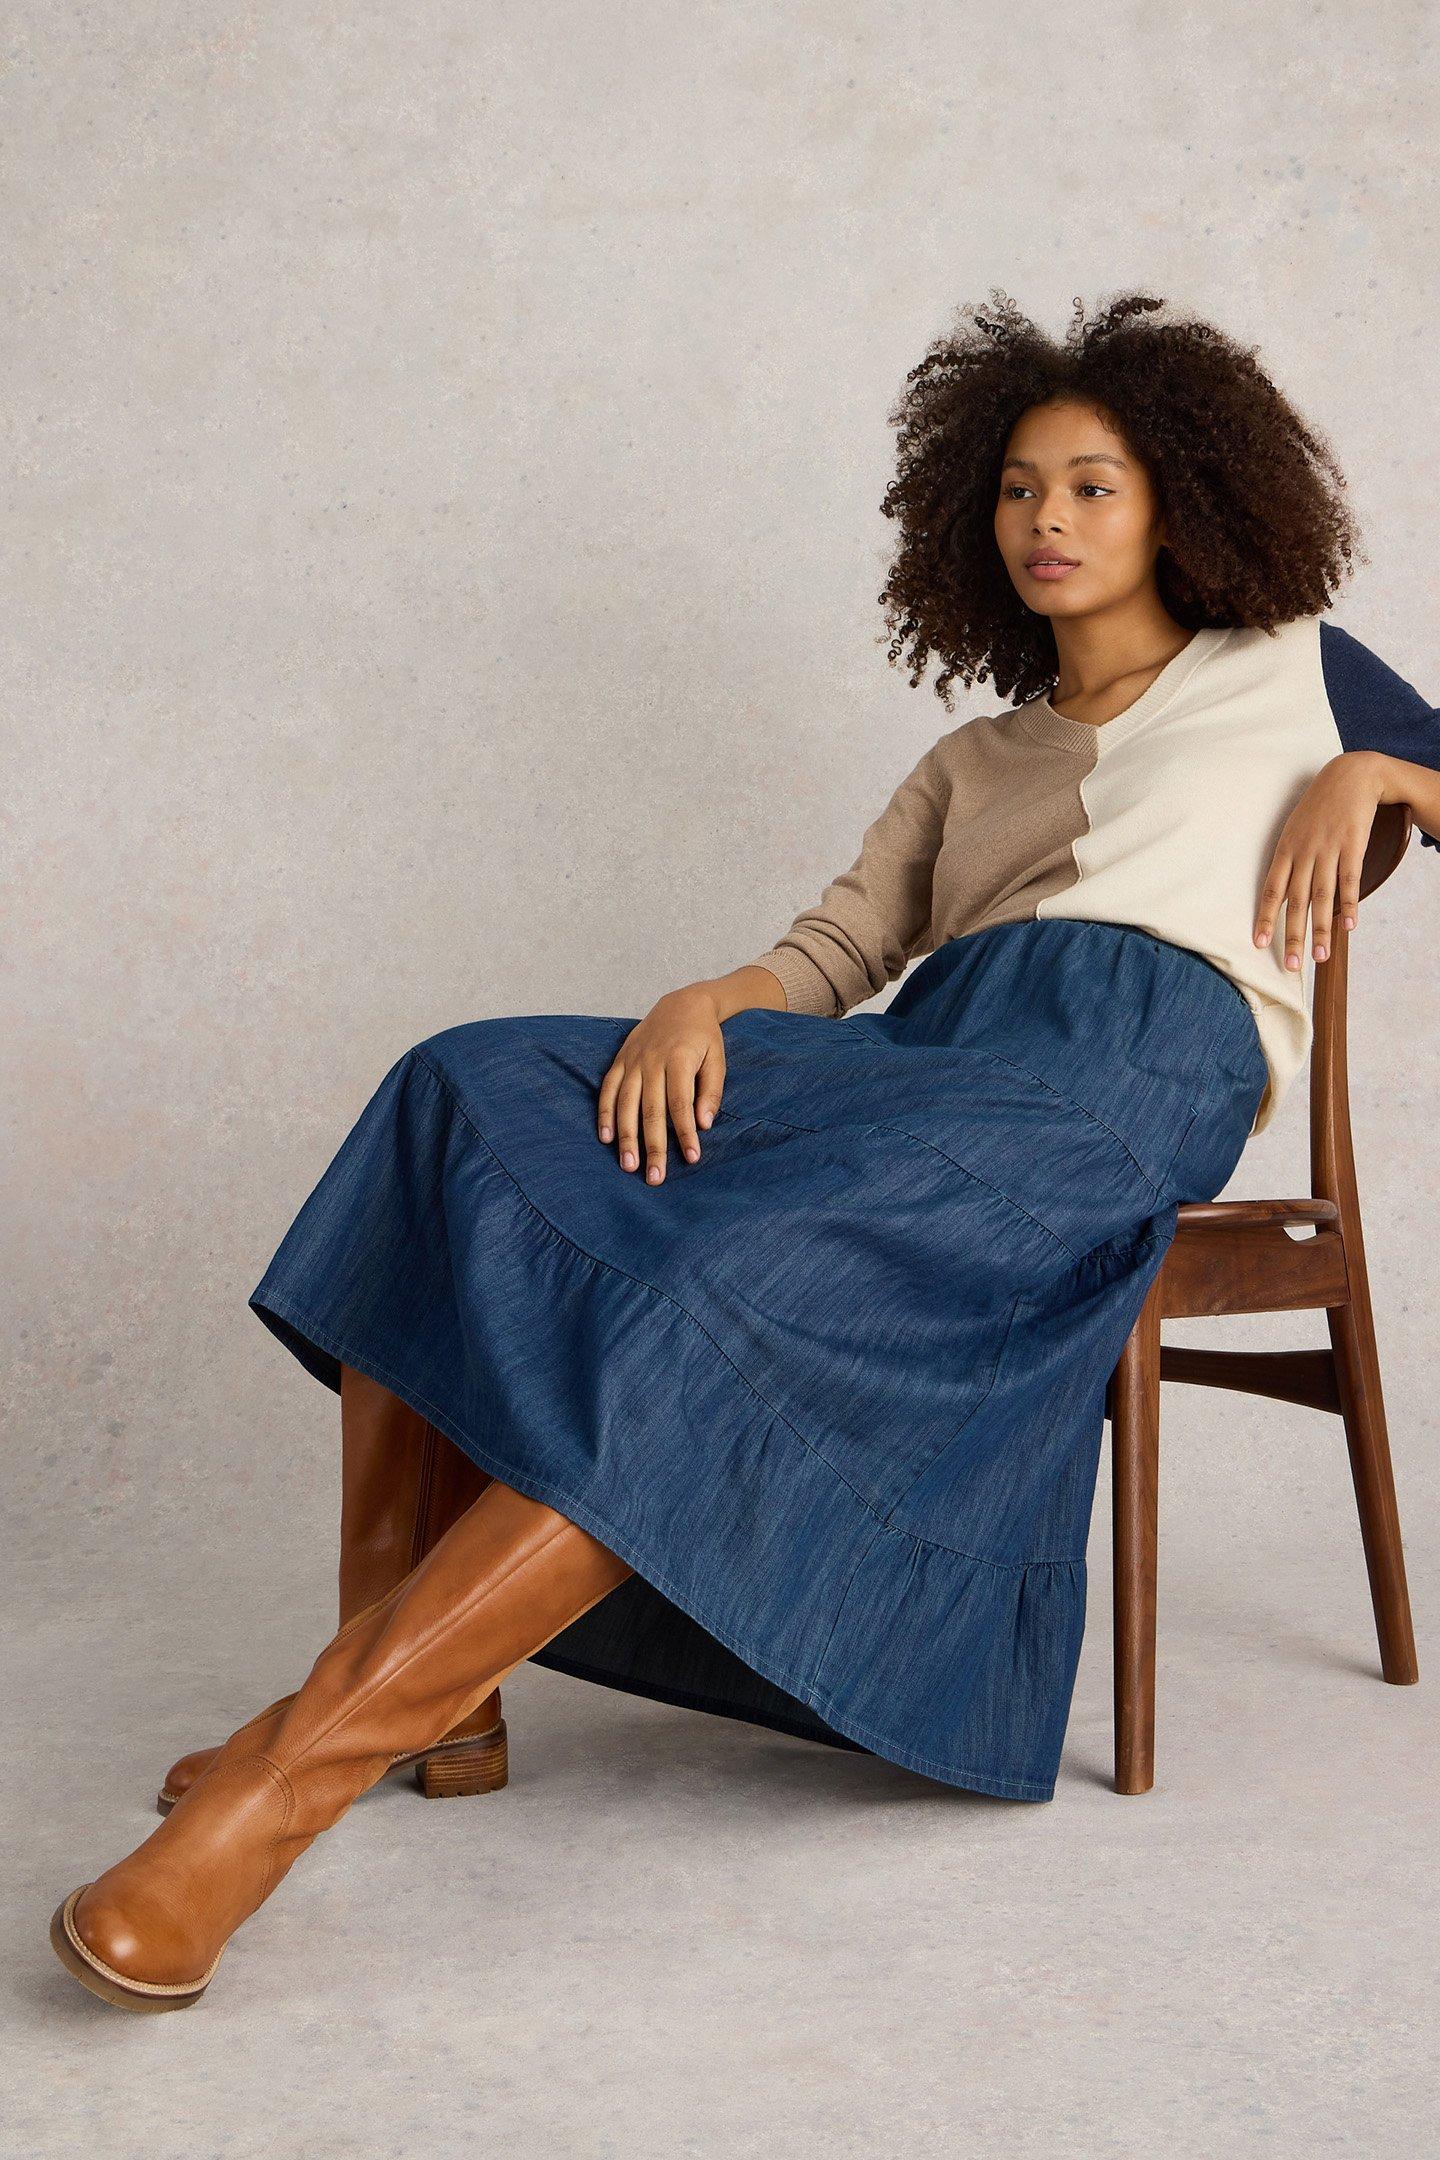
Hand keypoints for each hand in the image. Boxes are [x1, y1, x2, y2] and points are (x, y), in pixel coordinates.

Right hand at [596, 985, 726, 1185]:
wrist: (682, 1004)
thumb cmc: (704, 1038)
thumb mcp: (717, 1060)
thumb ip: (711, 1092)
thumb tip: (704, 1125)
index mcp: (679, 1059)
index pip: (680, 1104)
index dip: (684, 1133)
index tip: (691, 1158)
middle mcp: (652, 1061)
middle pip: (650, 1110)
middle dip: (652, 1146)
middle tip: (655, 1177)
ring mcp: (632, 1061)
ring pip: (625, 1104)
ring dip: (626, 1137)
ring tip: (628, 1166)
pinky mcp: (620, 1061)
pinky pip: (608, 1090)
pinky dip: (604, 1114)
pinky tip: (606, 1139)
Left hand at [1253, 752, 1383, 968]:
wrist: (1350, 776)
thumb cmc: (1319, 807)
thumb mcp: (1296, 829)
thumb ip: (1291, 860)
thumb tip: (1286, 893)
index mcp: (1285, 849)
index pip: (1270, 890)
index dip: (1264, 917)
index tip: (1258, 943)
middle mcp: (1304, 852)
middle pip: (1296, 901)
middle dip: (1292, 935)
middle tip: (1291, 966)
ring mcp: (1328, 849)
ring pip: (1322, 896)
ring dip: (1321, 929)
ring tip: (1320, 957)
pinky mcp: (1353, 845)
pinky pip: (1349, 880)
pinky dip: (1348, 904)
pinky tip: (1348, 926)